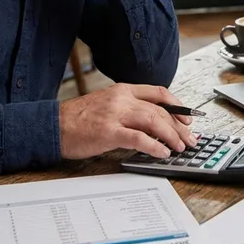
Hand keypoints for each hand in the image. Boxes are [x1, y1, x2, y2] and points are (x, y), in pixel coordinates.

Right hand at [59, 84, 197, 159]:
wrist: (53, 125)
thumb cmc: (78, 119)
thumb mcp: (107, 105)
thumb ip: (129, 109)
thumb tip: (154, 125)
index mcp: (123, 90)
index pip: (159, 93)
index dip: (178, 106)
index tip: (188, 119)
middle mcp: (121, 99)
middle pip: (160, 109)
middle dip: (179, 126)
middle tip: (190, 139)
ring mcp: (115, 114)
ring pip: (153, 121)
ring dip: (171, 136)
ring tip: (179, 147)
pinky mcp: (108, 132)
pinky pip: (138, 138)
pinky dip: (154, 146)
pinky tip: (161, 153)